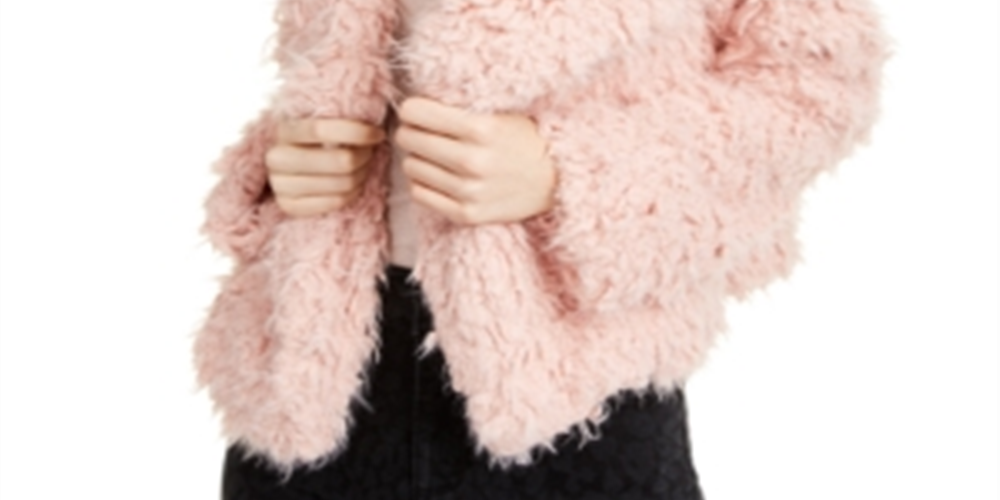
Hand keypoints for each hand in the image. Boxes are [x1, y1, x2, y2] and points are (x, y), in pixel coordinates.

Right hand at [265, 118, 385, 216]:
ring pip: (343, 184)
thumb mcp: (320, 122)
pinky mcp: (289, 206)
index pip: (321, 129)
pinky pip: (336, 202)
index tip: (376, 134)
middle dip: (365, 156)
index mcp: (285, 130)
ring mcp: (280, 184)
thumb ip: (339, 117)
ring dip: (362, 174)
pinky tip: (353, 183)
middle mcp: (277, 158)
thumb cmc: (314, 141)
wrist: (288, 168)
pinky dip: (352, 193)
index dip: (356, 132)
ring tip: (363, 166)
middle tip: (371, 151)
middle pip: (340, 161)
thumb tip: (374, 116)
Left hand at [391, 97, 557, 224]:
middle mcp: (471, 161)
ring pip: (410, 167)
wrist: (557, 182)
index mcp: (480, 128)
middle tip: (423, 132)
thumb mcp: (499, 113)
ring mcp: (468, 191)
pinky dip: (424, 183)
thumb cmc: (525, 140)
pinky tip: (440, 177)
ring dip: (418, 159)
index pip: (414, 112)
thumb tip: (410, 105)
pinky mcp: (466, 214)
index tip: (418, 112)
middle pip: (407, 139)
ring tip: (435, 156)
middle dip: (411, 132)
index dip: (412, 109)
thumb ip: (460, 108)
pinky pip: (419, 194)